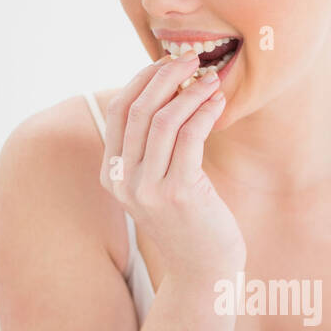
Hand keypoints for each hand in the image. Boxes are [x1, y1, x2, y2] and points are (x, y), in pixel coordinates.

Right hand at [99, 52, 246, 276]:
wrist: (204, 271)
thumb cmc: (189, 222)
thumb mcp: (159, 184)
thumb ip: (153, 148)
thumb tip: (167, 91)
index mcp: (112, 175)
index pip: (119, 111)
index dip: (143, 79)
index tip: (169, 63)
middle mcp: (123, 182)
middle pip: (137, 109)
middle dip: (166, 76)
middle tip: (193, 59)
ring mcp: (148, 189)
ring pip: (162, 120)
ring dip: (190, 92)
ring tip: (212, 79)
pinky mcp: (179, 194)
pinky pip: (189, 137)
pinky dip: (204, 112)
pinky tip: (217, 102)